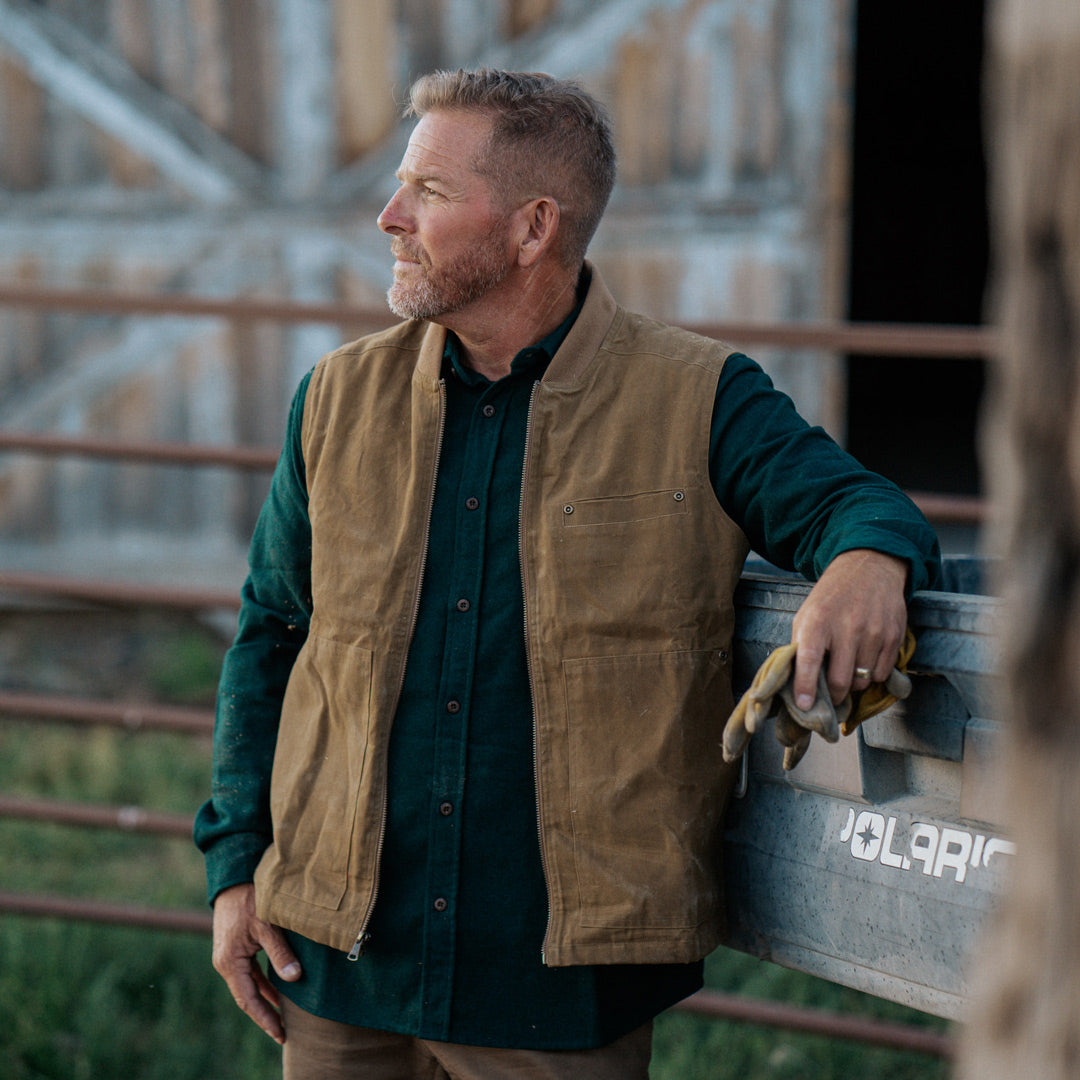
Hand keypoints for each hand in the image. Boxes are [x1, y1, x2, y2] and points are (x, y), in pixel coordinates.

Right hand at [212, 883, 301, 1044]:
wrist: (234, 878)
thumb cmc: (251, 898)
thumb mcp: (267, 924)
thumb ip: (280, 952)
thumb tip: (294, 978)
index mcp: (230, 962)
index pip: (248, 1000)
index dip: (264, 1018)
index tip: (279, 1033)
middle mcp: (226, 963)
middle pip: (247, 997)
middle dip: (264, 1014)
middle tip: (283, 1032)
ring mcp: (230, 956)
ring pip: (249, 985)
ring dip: (265, 1000)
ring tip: (282, 1016)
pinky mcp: (236, 947)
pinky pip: (250, 972)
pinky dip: (263, 983)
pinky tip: (277, 989)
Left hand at [790, 548, 908, 710]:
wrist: (868, 568)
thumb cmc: (831, 598)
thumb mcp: (806, 614)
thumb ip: (801, 646)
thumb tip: (796, 683)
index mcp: (817, 621)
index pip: (809, 661)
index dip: (805, 687)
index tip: (804, 705)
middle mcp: (846, 627)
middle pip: (840, 680)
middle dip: (834, 695)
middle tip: (830, 696)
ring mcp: (873, 632)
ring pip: (863, 681)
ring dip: (854, 683)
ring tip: (848, 668)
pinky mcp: (894, 636)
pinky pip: (882, 674)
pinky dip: (873, 674)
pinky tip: (866, 657)